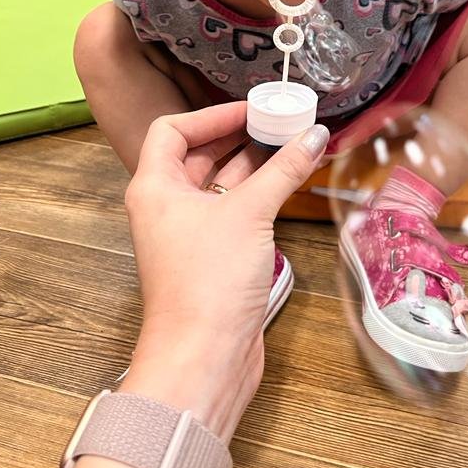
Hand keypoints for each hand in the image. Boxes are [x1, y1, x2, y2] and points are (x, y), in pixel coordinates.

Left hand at [120, 103, 328, 438]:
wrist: (204, 358)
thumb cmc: (207, 284)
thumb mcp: (249, 213)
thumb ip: (284, 170)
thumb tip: (313, 137)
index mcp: (155, 187)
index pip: (173, 129)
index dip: (212, 115)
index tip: (251, 108)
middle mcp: (167, 206)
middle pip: (199, 154)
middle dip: (240, 136)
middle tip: (279, 121)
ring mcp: (190, 233)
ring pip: (221, 183)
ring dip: (255, 164)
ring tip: (292, 144)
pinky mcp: (213, 256)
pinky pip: (235, 210)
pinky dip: (260, 192)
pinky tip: (291, 181)